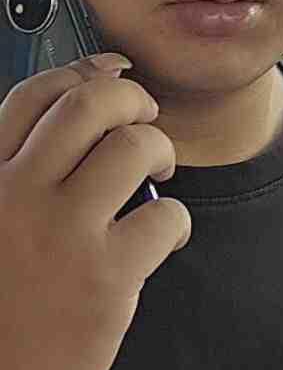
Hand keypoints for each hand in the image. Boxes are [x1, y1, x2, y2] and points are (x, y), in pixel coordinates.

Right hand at [0, 53, 190, 369]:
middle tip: (145, 117)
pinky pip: (166, 218)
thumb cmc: (1, 298)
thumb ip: (24, 162)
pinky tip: (166, 236)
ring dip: (159, 149)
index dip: (83, 71)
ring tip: (159, 171)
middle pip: (91, 106)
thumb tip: (88, 88)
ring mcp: (62, 235)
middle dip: (132, 98)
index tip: (111, 71)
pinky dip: (178, 221)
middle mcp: (18, 196)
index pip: (36, 94)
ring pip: (134, 148)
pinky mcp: (104, 279)